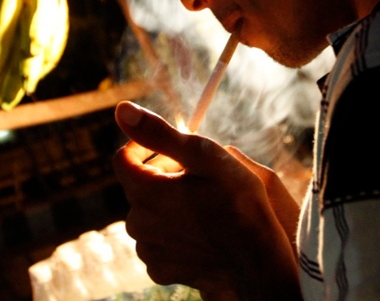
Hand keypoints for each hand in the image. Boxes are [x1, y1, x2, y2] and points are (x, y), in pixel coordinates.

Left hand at [112, 101, 301, 299]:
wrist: (257, 261)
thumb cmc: (239, 204)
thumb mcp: (205, 157)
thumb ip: (160, 133)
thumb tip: (122, 110)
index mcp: (145, 192)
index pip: (123, 159)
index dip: (145, 146)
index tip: (170, 147)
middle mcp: (138, 222)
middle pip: (140, 187)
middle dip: (164, 177)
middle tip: (200, 177)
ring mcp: (149, 249)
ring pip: (150, 215)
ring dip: (169, 205)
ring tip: (203, 206)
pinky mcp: (161, 269)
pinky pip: (159, 242)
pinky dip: (174, 232)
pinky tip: (200, 231)